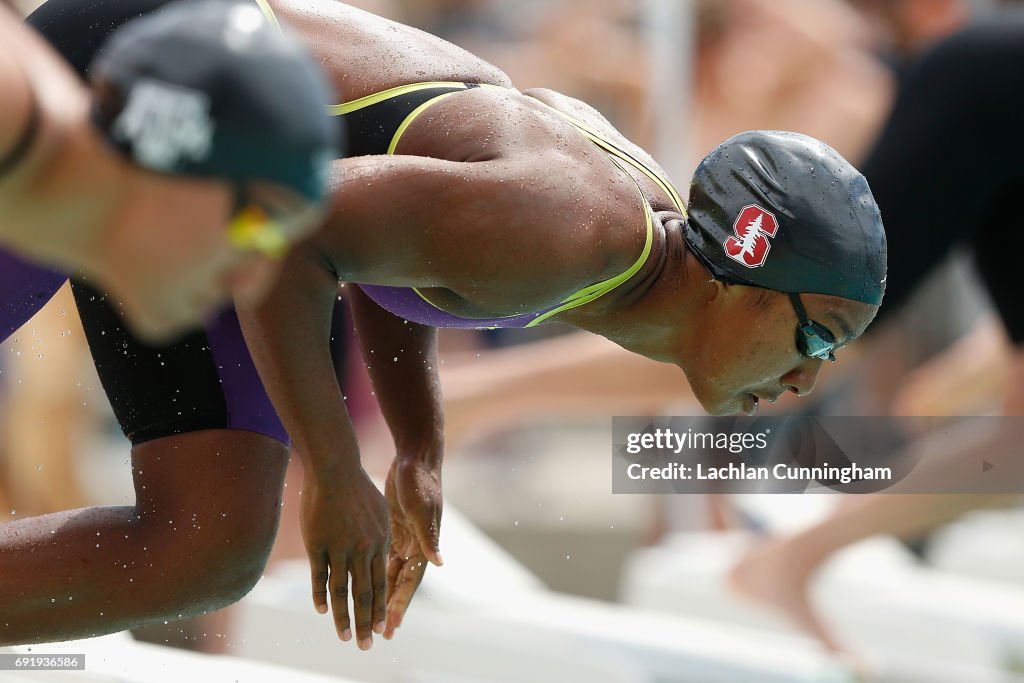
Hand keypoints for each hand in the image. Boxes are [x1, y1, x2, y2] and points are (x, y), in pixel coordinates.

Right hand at [301, 467, 389, 649]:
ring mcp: (340, 547)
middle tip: (365, 646)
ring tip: (344, 637)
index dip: (381, 608)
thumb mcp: (380, 512)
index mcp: (380, 543)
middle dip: (366, 623)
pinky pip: (320, 576)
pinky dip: (320, 596)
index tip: (381, 629)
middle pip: (365, 593)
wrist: (336, 468)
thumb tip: (387, 552)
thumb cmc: (359, 488)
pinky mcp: (319, 543)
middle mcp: (363, 549)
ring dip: (343, 617)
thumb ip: (381, 536)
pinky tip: (322, 612)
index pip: (382, 584)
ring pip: (342, 591)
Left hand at [382, 457, 442, 638]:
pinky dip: (370, 572)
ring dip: (379, 594)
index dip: (400, 604)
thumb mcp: (423, 509)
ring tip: (367, 617)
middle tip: (377, 632)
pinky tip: (358, 586)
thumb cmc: (421, 482)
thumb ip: (429, 536)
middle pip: (398, 584)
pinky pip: (379, 558)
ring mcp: (402, 539)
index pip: (411, 582)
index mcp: (423, 544)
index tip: (390, 625)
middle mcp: (414, 546)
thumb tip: (439, 562)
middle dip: (388, 607)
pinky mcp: (390, 530)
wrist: (414, 458)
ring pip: (387, 573)